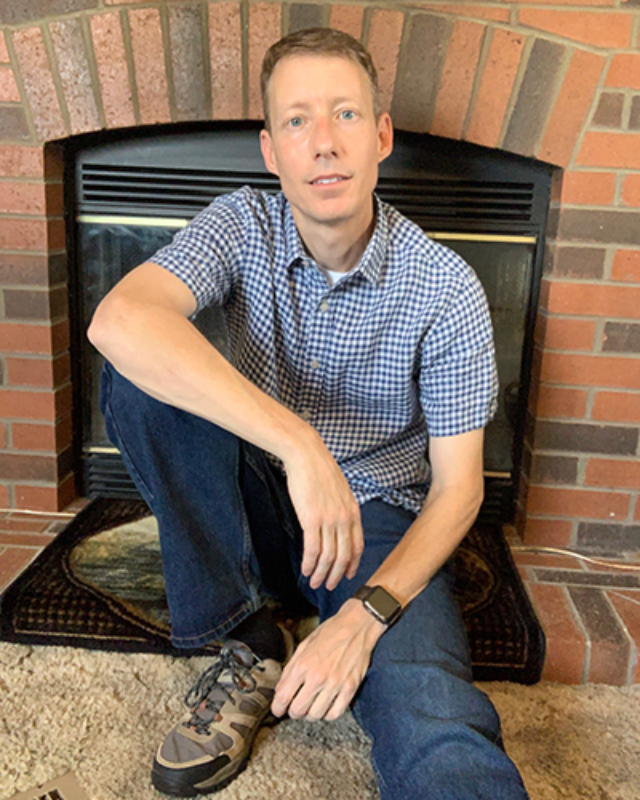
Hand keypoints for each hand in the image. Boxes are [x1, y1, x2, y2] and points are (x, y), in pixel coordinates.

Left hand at [271, 599, 383, 720]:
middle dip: (293, 712)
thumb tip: (281, 688)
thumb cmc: (331, 632)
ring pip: (316, 715)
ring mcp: (335, 684)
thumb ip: (291, 668)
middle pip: (298, 710)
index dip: (277, 708)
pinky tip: (326, 707)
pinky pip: (335, 713)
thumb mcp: (304, 644)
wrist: (357, 625)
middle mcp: (318, 677)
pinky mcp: (350, 688)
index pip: (283, 697)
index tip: (278, 710)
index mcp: (303, 664)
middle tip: (294, 707)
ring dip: (310, 714)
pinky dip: (327, 715)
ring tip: (311, 707)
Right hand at [283, 432, 362, 589]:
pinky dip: (310, 563)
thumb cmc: (320, 470)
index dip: (352, 563)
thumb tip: (338, 522)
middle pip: (343, 556)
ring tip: (315, 583)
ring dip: (321, 574)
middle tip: (330, 586)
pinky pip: (313, 549)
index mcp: (353, 511)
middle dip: (337, 575)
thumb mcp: (340, 490)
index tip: (347, 574)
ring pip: (328, 557)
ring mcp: (329, 520)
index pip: (357, 545)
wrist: (307, 456)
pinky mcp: (312, 520)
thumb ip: (342, 508)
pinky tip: (306, 570)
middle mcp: (344, 518)